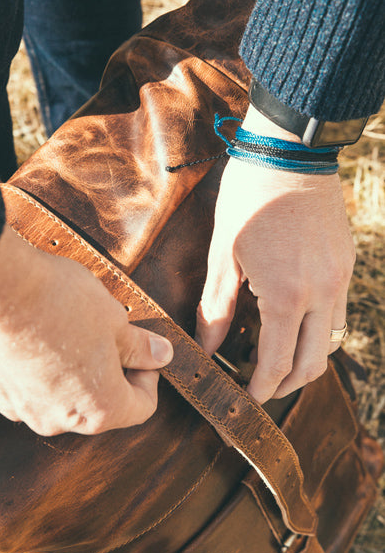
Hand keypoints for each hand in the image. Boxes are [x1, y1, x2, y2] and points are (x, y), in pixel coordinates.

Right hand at [0, 225, 172, 435]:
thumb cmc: (59, 300)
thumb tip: (161, 356)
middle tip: (101, 332)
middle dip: (105, 372)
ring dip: (66, 371)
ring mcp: (20, 409)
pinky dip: (31, 367)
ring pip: (56, 397)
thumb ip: (138, 346)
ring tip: (61, 327)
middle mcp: (59, 420)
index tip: (139, 348)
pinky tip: (28, 333)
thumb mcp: (113, 317)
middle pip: (96, 405)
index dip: (148, 375)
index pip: (141, 406)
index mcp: (100, 408)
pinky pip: (22, 386)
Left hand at [196, 106, 354, 402]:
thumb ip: (216, 305)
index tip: (246, 401)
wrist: (290, 152)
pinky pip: (338, 313)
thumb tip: (206, 346)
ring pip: (331, 341)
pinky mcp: (347, 263)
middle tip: (259, 389)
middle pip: (313, 363)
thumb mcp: (224, 253)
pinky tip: (292, 324)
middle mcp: (323, 294)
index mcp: (287, 294)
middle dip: (286, 385)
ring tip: (274, 361)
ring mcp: (341, 279)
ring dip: (305, 361)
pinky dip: (317, 331)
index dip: (261, 388)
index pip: (278, 362)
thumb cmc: (248, 198)